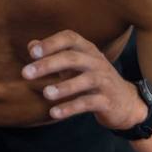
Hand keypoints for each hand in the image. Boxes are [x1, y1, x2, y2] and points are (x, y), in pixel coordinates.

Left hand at [21, 30, 147, 132]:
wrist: (125, 103)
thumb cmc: (93, 80)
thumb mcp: (75, 66)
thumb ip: (54, 55)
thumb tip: (31, 46)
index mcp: (88, 50)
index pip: (70, 38)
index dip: (51, 43)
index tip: (32, 53)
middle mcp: (97, 62)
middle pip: (72, 58)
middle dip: (48, 64)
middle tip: (26, 73)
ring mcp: (104, 81)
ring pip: (84, 80)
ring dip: (63, 87)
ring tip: (45, 93)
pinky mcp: (107, 101)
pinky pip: (88, 103)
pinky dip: (71, 108)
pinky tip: (54, 113)